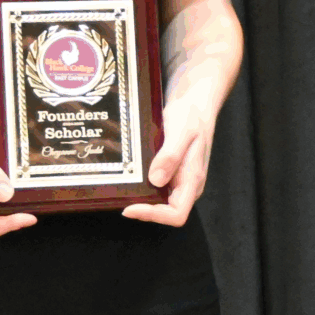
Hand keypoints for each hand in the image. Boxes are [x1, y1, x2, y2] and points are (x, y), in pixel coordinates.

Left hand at [123, 86, 224, 226]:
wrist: (195, 99)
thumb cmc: (192, 113)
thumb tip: (155, 180)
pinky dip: (141, 186)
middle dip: (143, 209)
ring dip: (140, 199)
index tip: (129, 207)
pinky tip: (127, 176)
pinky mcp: (170, 170)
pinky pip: (155, 187)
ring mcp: (179, 178)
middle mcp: (187, 183)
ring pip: (159, 201)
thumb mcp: (182, 131)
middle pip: (166, 211)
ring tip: (120, 189)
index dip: (154, 215)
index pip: (177, 213)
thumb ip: (170, 156)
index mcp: (193, 179)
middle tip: (119, 198)